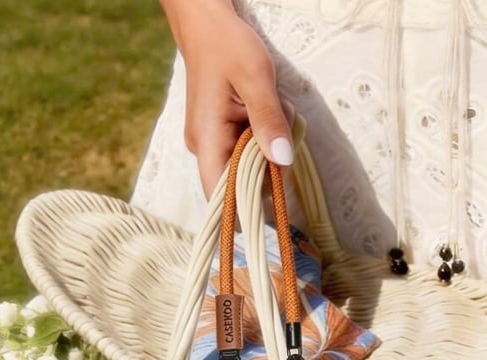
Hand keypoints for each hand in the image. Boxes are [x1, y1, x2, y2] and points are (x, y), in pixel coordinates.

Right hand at [160, 0, 292, 196]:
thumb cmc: (227, 45)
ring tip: (272, 108)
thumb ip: (269, 120)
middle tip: (279, 125)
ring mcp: (211, 142)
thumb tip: (282, 160)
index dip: (245, 209)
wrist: (206, 23)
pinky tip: (266, 108)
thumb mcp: (256, 78)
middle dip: (270, 162)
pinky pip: (249, 149)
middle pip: (242, 183)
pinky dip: (265, 134)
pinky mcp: (221, 136)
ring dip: (270, 144)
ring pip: (250, 165)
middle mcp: (203, 147)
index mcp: (206, 139)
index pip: (220, 196)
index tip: (274, 204)